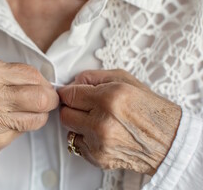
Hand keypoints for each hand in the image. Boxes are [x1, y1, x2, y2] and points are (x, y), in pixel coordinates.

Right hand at [0, 58, 58, 174]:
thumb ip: (10, 75)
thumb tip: (42, 83)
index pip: (32, 75)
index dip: (44, 82)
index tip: (45, 86)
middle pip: (41, 98)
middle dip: (50, 99)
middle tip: (48, 100)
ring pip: (37, 118)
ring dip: (39, 115)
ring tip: (29, 112)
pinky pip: (22, 132)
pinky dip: (21, 127)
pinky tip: (7, 122)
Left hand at [58, 69, 181, 174]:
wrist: (169, 141)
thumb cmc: (149, 109)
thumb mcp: (125, 79)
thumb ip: (93, 77)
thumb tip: (73, 82)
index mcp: (109, 98)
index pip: (69, 94)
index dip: (69, 93)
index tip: (72, 93)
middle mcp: (102, 122)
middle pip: (65, 113)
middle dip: (72, 108)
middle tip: (85, 106)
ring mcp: (99, 142)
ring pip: (69, 129)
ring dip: (78, 123)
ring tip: (97, 120)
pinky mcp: (99, 158)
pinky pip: (77, 144)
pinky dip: (85, 138)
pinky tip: (101, 133)